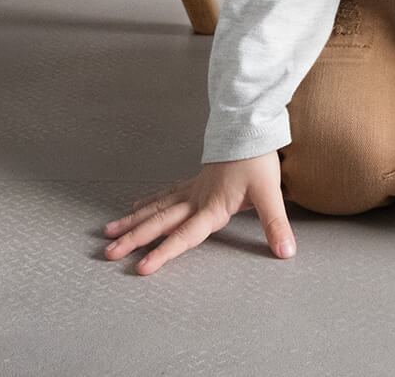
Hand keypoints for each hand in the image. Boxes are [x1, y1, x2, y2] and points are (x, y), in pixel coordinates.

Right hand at [103, 153, 293, 273]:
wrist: (250, 127)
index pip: (184, 235)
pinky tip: (135, 205)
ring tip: (110, 231)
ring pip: (157, 207)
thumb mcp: (271, 192)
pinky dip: (149, 201)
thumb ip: (276, 224)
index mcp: (212, 207)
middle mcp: (196, 199)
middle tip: (109, 252)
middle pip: (160, 222)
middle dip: (134, 238)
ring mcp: (192, 189)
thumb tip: (285, 251)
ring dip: (133, 220)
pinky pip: (166, 193)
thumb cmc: (257, 159)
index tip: (142, 267)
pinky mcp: (195, 181)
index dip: (164, 252)